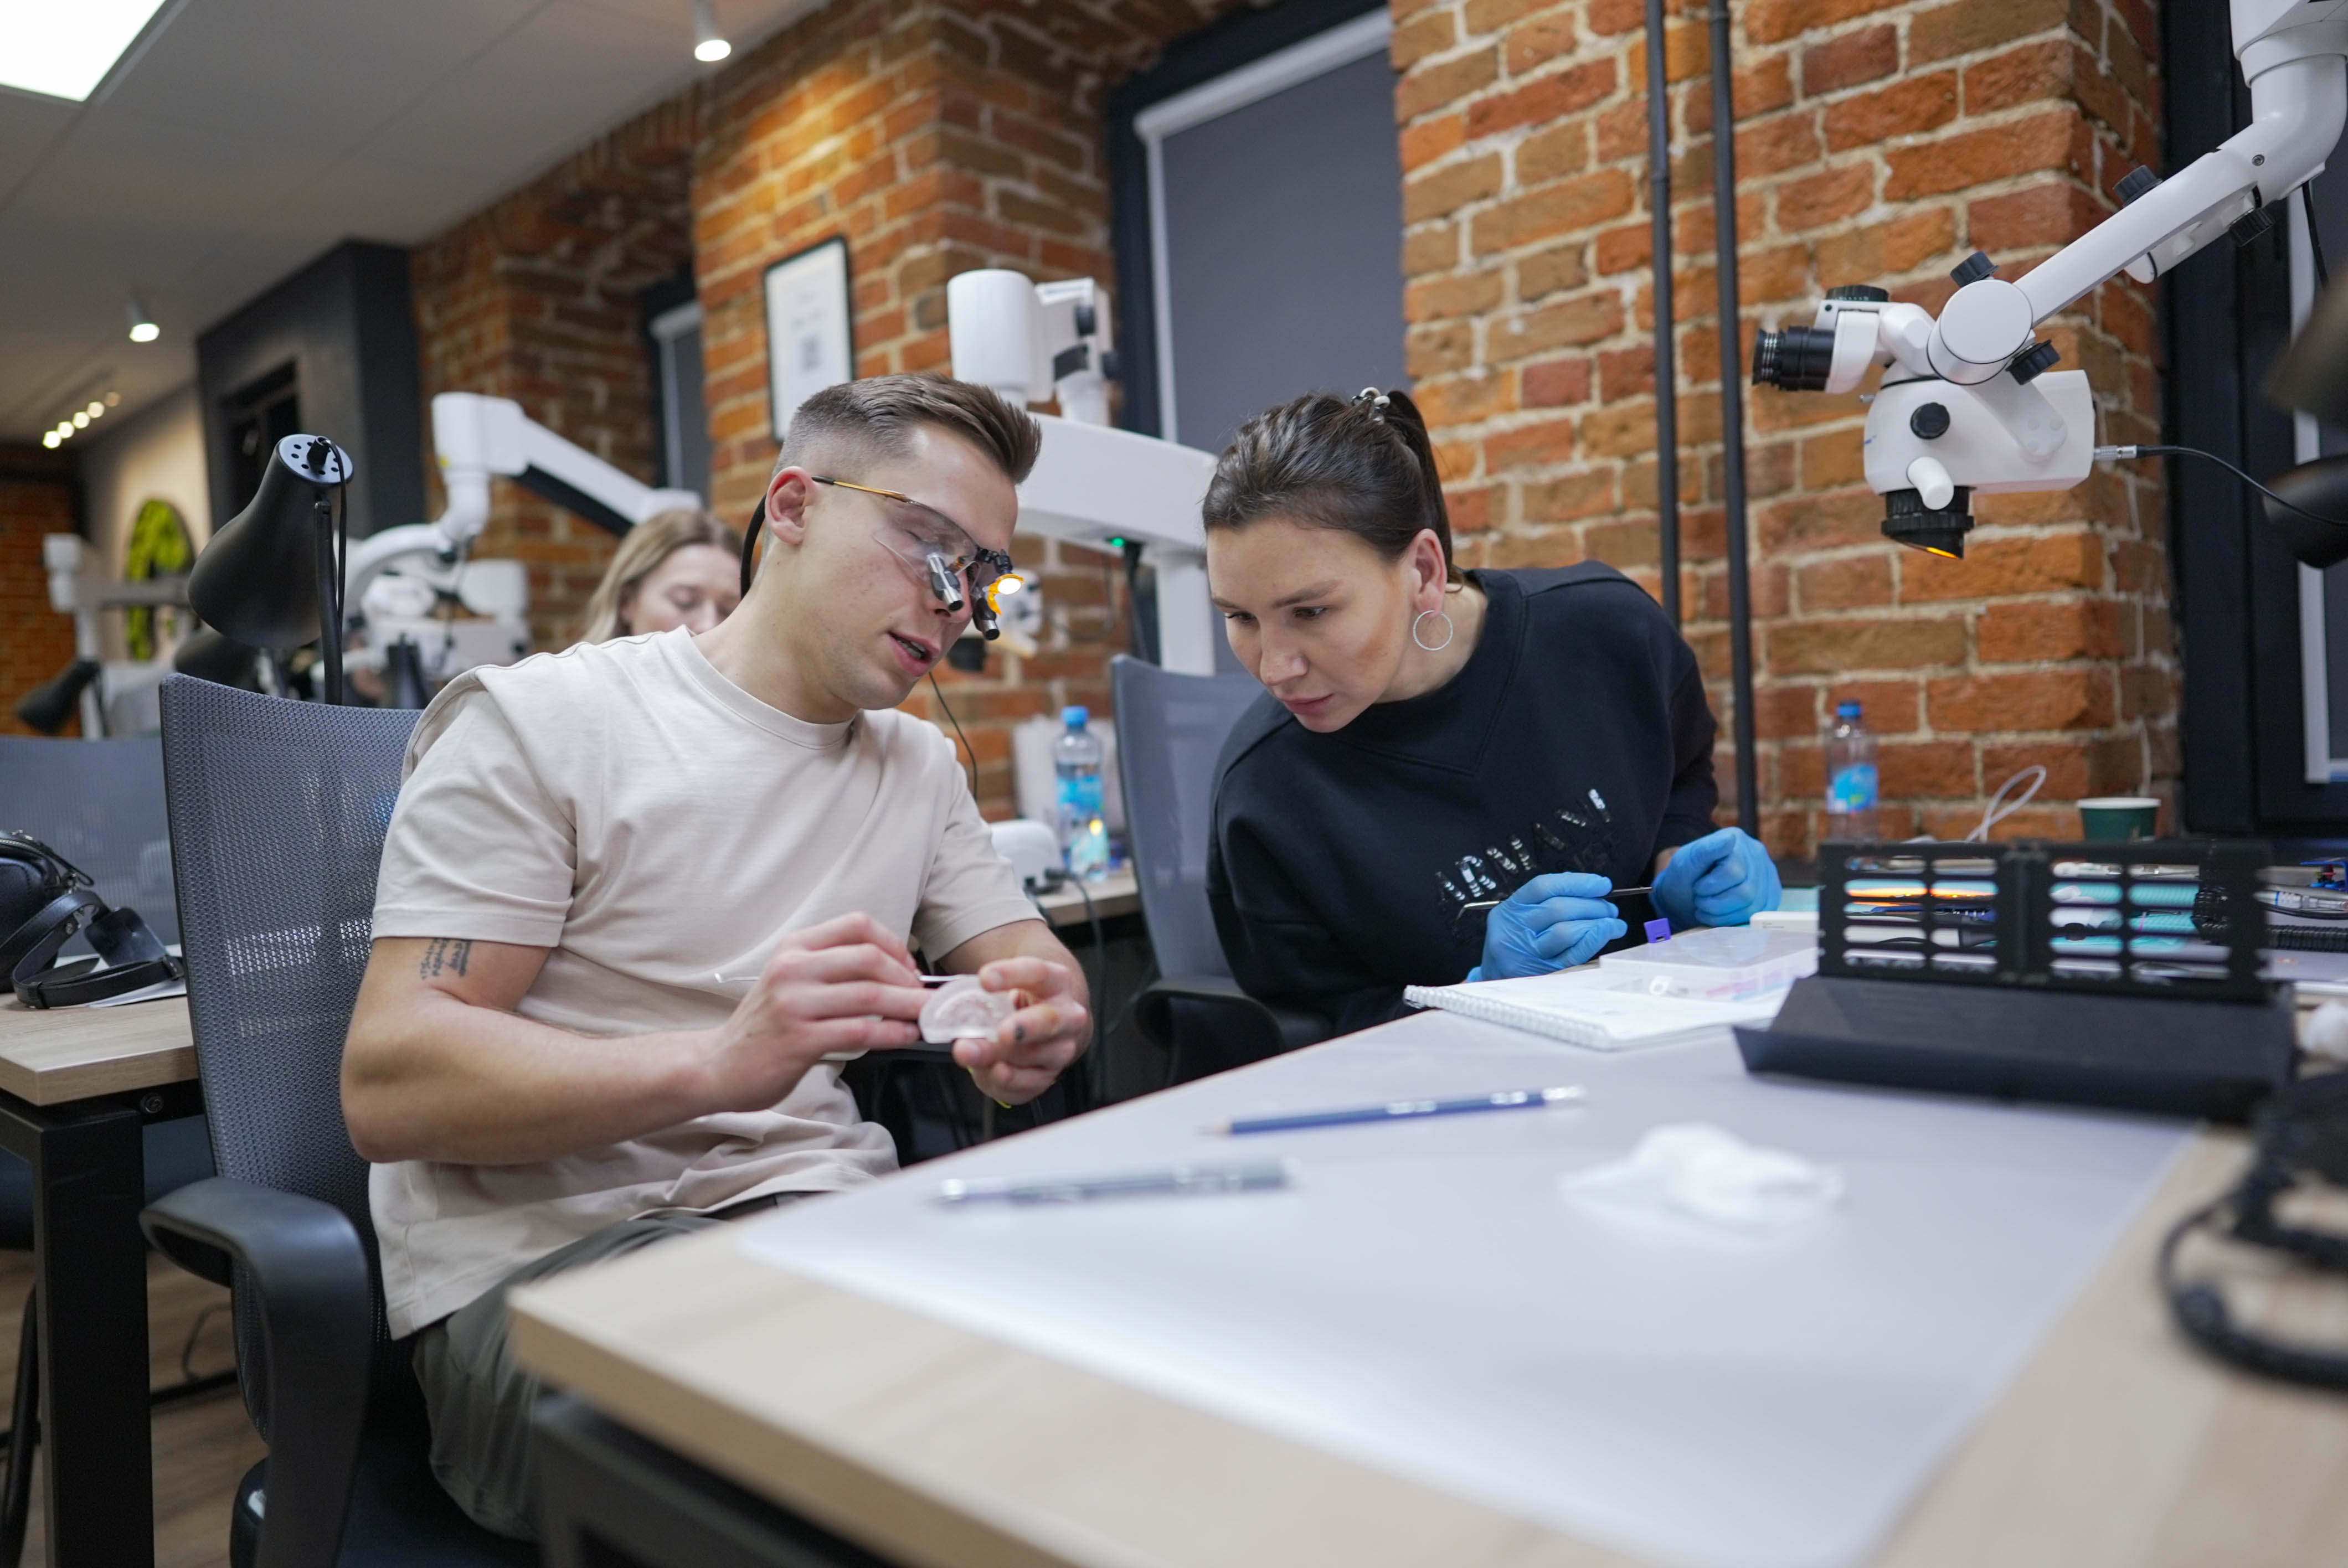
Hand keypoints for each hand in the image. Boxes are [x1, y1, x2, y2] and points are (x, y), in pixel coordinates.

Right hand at [705, 913, 927, 1110]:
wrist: (718, 1065)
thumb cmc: (765, 1026)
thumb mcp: (791, 981)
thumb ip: (832, 970)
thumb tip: (894, 972)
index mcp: (795, 948)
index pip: (857, 925)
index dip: (894, 944)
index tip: (910, 966)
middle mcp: (793, 969)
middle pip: (869, 958)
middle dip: (908, 978)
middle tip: (924, 996)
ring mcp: (794, 1004)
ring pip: (870, 996)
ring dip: (908, 1006)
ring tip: (926, 1016)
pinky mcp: (799, 1040)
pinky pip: (859, 1032)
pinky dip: (891, 1033)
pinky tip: (905, 1036)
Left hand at [952, 955, 1088, 1106]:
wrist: (1045, 1028)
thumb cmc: (1019, 1005)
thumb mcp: (1005, 991)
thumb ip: (980, 996)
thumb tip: (946, 1008)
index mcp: (1054, 982)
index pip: (1037, 972)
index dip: (1012, 974)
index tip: (984, 979)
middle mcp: (1067, 1016)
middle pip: (1049, 1020)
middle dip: (1024, 1027)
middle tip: (1001, 1031)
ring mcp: (1061, 1048)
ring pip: (1035, 1055)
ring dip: (999, 1056)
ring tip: (969, 1051)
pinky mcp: (1050, 1076)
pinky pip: (1029, 1082)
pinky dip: (1008, 1079)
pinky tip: (994, 1072)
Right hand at [1475, 872, 1624, 979]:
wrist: (1495, 982)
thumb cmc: (1514, 945)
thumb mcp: (1519, 918)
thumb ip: (1546, 901)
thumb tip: (1588, 888)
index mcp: (1508, 911)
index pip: (1543, 886)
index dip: (1577, 883)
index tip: (1602, 884)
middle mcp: (1514, 931)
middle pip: (1558, 908)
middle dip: (1592, 905)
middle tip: (1610, 908)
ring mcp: (1527, 955)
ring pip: (1565, 931)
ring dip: (1596, 923)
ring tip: (1613, 922)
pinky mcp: (1542, 974)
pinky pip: (1572, 956)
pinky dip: (1592, 941)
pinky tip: (1605, 934)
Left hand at [1651, 827, 1780, 928]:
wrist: (1687, 894)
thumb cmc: (1685, 877)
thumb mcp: (1686, 863)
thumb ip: (1706, 850)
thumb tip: (1729, 839)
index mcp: (1736, 839)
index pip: (1733, 872)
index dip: (1710, 887)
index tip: (1697, 887)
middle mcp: (1756, 853)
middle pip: (1746, 892)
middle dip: (1717, 904)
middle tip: (1701, 901)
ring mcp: (1767, 873)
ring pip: (1755, 906)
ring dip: (1725, 915)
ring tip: (1709, 908)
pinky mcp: (1771, 892)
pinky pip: (1761, 914)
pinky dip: (1737, 920)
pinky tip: (1722, 915)